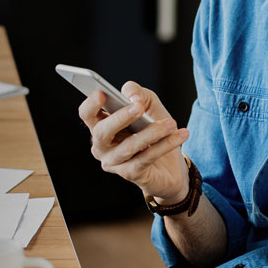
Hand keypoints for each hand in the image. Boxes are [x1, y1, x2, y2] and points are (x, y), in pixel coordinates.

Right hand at [78, 81, 189, 204]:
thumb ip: (138, 93)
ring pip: (129, 146)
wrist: (170, 165)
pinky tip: (180, 135)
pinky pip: (147, 157)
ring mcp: (114, 162)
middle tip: (139, 107)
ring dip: (152, 132)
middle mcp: (101, 146)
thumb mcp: (148, 105)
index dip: (92, 104)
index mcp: (100, 125)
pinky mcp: (130, 174)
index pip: (87, 114)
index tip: (103, 93)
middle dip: (120, 118)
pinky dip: (165, 145)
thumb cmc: (153, 129)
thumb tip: (132, 97)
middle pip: (102, 132)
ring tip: (170, 123)